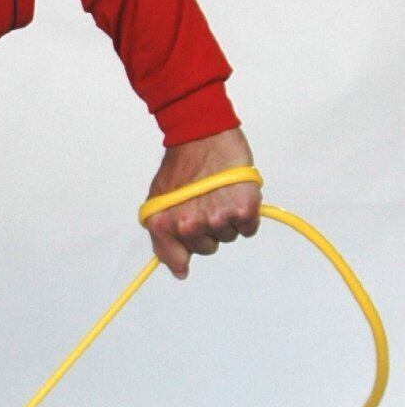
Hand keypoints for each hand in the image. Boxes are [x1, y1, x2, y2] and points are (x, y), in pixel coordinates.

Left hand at [143, 126, 259, 280]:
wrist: (201, 134)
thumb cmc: (181, 164)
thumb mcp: (159, 201)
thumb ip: (163, 238)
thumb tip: (180, 271)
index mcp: (167, 225)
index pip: (177, 260)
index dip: (185, 245)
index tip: (189, 230)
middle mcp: (191, 226)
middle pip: (207, 248)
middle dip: (207, 228)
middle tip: (205, 200)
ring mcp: (218, 218)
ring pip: (229, 237)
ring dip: (227, 219)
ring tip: (218, 192)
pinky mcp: (244, 209)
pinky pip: (248, 228)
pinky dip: (245, 214)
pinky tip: (234, 193)